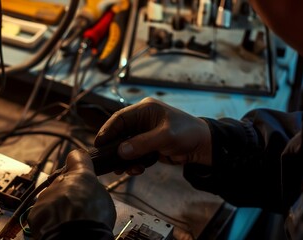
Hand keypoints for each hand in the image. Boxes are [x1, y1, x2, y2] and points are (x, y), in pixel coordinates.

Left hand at [27, 150, 115, 238]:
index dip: (78, 162)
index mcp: (81, 175)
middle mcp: (61, 181)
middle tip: (78, 207)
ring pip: (52, 197)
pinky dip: (48, 219)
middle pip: (63, 182)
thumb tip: (89, 192)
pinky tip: (58, 227)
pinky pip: (42, 212)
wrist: (77, 237)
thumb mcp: (104, 199)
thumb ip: (93, 189)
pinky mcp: (35, 211)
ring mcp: (46, 195)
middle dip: (68, 192)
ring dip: (58, 206)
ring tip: (69, 221)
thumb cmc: (94, 221)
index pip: (77, 157)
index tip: (79, 167)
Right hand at [94, 97, 211, 174]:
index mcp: (144, 110)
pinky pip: (134, 154)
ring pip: (126, 146)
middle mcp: (142, 120)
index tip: (99, 144)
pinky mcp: (148, 145)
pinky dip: (133, 163)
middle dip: (115, 148)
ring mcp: (145, 133)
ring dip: (124, 159)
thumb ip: (142, 144)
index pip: (119, 118)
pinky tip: (136, 170)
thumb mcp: (164, 137)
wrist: (203, 147)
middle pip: (120, 133)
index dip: (107, 130)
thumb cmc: (187, 134)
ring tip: (123, 170)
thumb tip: (120, 152)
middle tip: (108, 161)